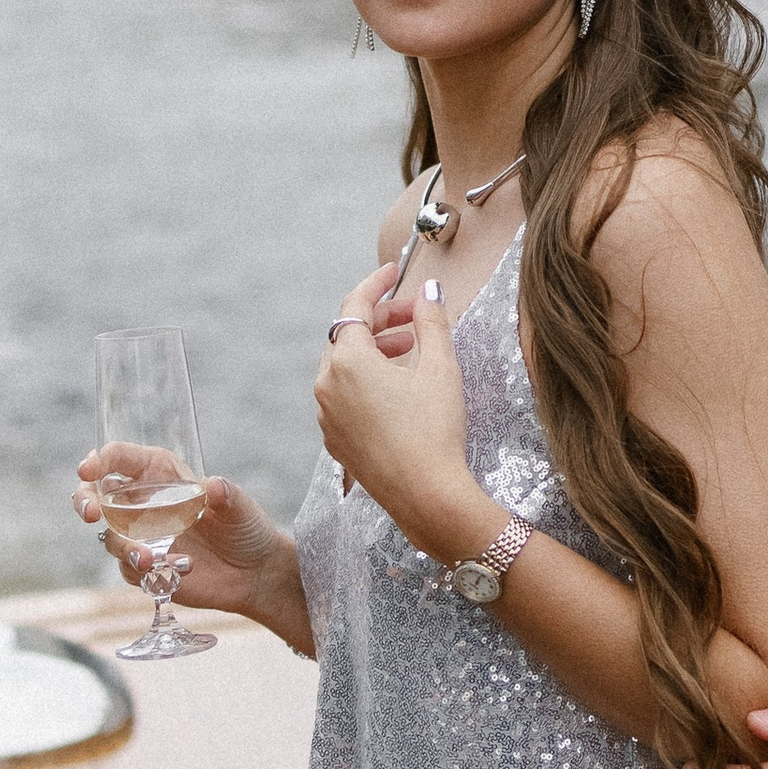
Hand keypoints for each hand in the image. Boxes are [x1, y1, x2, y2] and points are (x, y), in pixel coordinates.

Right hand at [73, 442, 299, 637]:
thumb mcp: (240, 507)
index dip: (99, 460)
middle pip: (95, 496)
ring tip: (148, 558)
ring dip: (123, 547)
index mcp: (159, 473)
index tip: (88, 469)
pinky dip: (147, 571)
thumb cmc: (245, 527)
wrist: (254, 573)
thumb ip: (226, 496)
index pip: (119, 459)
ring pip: (110, 538)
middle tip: (90, 512)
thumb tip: (214, 486)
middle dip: (84, 500)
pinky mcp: (145, 568)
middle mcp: (142, 503)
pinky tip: (177, 570)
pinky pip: (131, 569)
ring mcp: (140, 537)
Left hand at [314, 271, 492, 560]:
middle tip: (415, 317)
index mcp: (347, 362)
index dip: (376, 283)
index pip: (354, 306)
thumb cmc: (434, 431)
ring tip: (411, 350)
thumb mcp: (441, 368)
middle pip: (347, 336)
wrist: (426, 496)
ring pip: (343, 368)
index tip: (393, 272)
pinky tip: (397, 388)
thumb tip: (428, 292)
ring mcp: (326, 417)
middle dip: (380, 320)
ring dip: (374, 351)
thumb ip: (431, 321)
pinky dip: (365, 381)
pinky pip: (343, 397)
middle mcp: (326, 386)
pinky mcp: (335, 441)